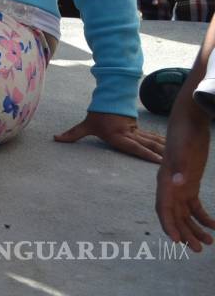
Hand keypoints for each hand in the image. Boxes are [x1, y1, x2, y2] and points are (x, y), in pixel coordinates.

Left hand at [53, 111, 164, 161]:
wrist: (109, 98)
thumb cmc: (97, 114)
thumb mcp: (86, 124)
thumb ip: (72, 134)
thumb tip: (55, 138)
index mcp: (118, 135)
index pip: (134, 146)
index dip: (146, 154)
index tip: (158, 161)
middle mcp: (129, 134)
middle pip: (146, 145)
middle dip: (159, 154)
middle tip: (171, 164)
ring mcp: (135, 131)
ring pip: (151, 141)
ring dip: (162, 149)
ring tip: (174, 158)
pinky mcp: (138, 129)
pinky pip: (151, 137)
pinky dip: (161, 143)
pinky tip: (170, 148)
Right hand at [156, 115, 213, 251]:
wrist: (189, 122)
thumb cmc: (185, 136)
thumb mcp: (185, 151)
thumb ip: (181, 168)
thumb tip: (178, 184)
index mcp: (165, 181)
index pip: (163, 208)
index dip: (168, 225)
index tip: (177, 241)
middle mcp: (170, 186)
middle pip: (175, 216)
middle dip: (185, 233)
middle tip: (198, 249)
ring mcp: (180, 186)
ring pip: (185, 214)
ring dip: (195, 229)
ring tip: (209, 243)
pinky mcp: (190, 184)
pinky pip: (195, 207)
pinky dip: (203, 217)